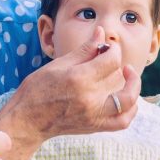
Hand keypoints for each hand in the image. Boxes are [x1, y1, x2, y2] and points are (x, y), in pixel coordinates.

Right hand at [0, 26, 140, 142]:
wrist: (27, 121)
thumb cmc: (37, 90)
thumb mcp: (58, 65)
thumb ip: (85, 50)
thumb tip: (102, 33)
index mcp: (79, 79)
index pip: (111, 60)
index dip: (112, 50)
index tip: (106, 47)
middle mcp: (90, 98)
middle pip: (119, 77)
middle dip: (118, 64)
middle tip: (112, 59)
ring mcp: (94, 115)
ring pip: (128, 101)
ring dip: (133, 86)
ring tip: (128, 77)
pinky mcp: (95, 126)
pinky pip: (122, 121)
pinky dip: (130, 110)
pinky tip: (128, 99)